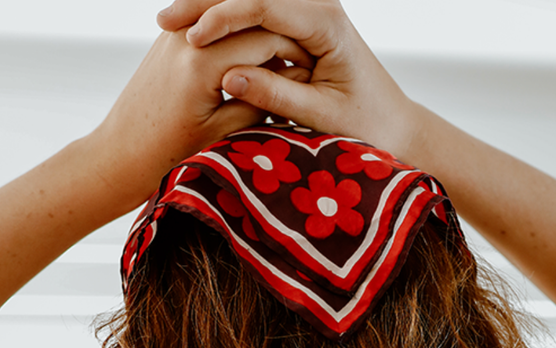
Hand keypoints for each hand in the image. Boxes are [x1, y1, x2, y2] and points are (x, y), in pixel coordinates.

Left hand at [84, 25, 314, 211]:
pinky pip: (214, 30)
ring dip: (261, 37)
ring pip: (233, 22)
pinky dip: (237, 40)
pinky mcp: (171, 40)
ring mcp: (176, 34)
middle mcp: (188, 37)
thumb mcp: (224, 133)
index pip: (268, 39)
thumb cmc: (170, 154)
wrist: (119, 154)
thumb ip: (259, 100)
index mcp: (204, 60)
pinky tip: (255, 63)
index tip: (318, 77)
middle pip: (253, 23)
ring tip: (283, 65)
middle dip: (283, 42)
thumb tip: (294, 79)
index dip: (298, 56)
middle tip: (309, 68)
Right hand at [156, 0, 423, 161]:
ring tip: (166, 24)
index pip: (265, 3)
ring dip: (207, 6)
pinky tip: (189, 29)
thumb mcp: (321, 117)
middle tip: (162, 23)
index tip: (190, 36)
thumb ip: (277, 94)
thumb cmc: (366, 127)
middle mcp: (319, 4)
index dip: (223, 17)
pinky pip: (253, 10)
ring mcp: (307, 8)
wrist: (393, 124)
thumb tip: (231, 77)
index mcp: (327, 22)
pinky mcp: (299, 20)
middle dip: (205, 4)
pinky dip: (221, 17)